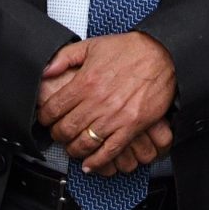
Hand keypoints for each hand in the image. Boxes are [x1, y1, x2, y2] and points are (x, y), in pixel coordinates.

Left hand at [38, 33, 175, 174]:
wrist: (164, 55)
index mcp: (85, 82)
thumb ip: (64, 57)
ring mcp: (115, 116)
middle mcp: (98, 102)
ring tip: (73, 147)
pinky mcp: (132, 126)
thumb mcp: (92, 45)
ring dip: (74, 149)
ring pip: (84, 143)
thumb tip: (46, 70)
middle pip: (66, 129)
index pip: (53, 109)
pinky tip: (90, 164)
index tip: (46, 119)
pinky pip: (110, 150)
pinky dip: (97, 161)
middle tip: (58, 133)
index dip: (44, 117)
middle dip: (57, 135)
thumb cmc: (131, 50)